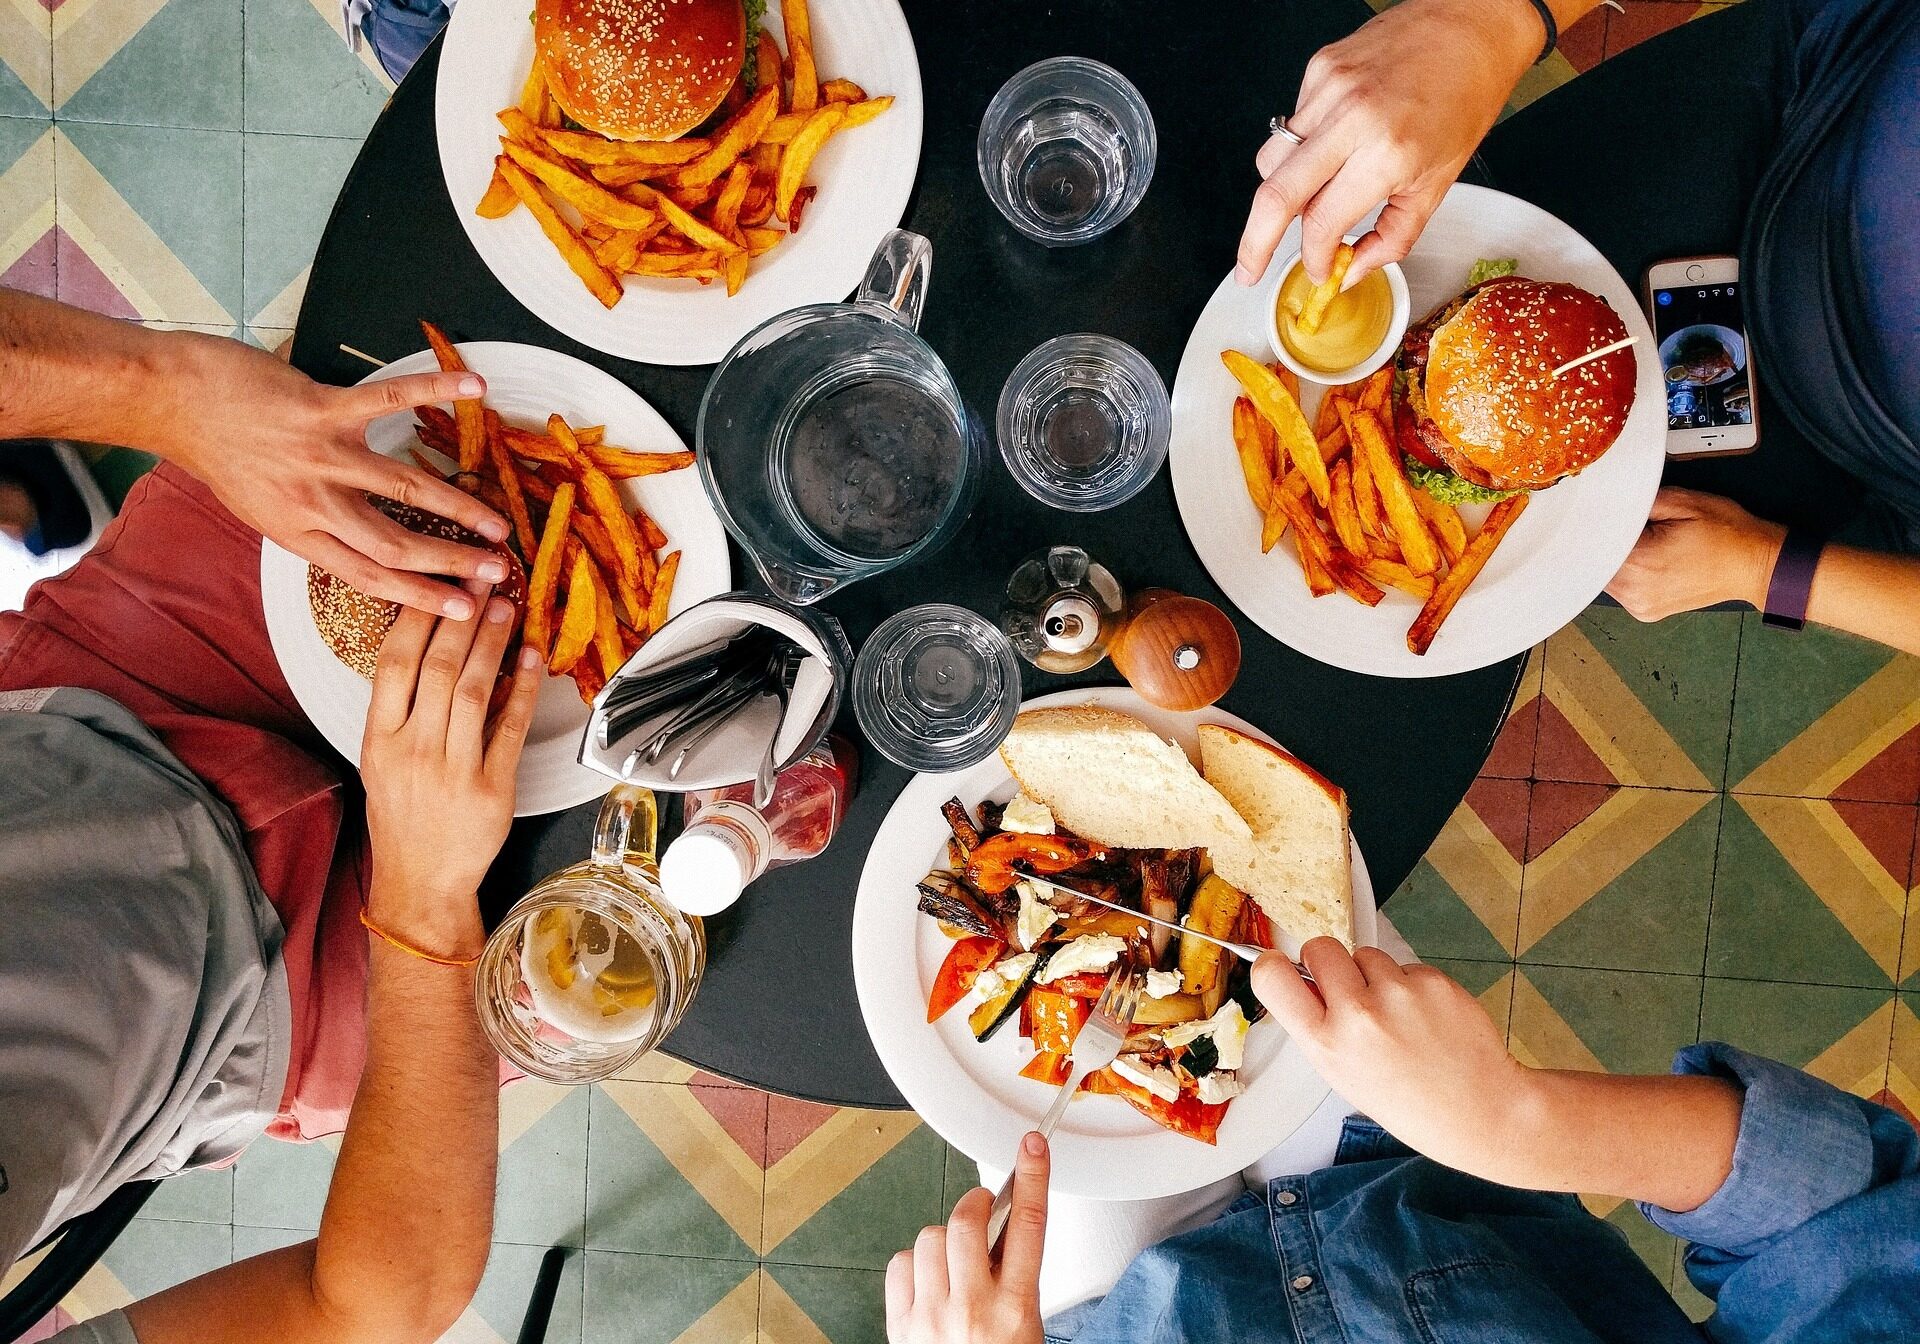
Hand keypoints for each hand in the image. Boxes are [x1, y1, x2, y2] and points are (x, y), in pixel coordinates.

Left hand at [158, 333, 509, 617]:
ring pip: (403, 488)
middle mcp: (313, 502)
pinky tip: (473, 388)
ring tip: (497, 522)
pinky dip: (434, 391)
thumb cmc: (218, 452)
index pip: (369, 576)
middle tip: (497, 571)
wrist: (173, 402)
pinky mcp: (321, 409)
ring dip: (458, 507)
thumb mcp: (261, 508)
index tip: (463, 610)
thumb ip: (311, 524)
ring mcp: (320, 455)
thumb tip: (360, 540)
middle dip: (452, 562)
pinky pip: (388, 400)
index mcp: (298, 533)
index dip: (422, 596)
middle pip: (395, 544)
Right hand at [360, 591, 541, 957]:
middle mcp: (413, 749)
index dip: (418, 616)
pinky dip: (524, 689)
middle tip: (482, 578)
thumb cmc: (402, 815)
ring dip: (493, 643)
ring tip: (506, 607)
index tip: (439, 582)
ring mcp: (453, 769)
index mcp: (379, 738)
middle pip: (439, 668)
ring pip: (476, 690)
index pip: (394, 662)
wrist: (421, 880)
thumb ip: (400, 706)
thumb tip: (430, 643)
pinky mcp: (492, 788)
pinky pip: (511, 728)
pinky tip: (532, 658)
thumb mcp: (381, 758)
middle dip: (463, 617)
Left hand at [887, 1133, 1048, 1343]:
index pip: (1029, 1227)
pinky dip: (914, 1262)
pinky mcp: (900, 1325)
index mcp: (1015, 1310)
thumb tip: (1005, 1224)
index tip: (1032, 1146)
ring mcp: (931, 1317)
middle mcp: (972, 1310)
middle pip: (966, 1222)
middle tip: (982, 1208)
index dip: (1032, 1178)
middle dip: (974, 1204)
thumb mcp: (1025, 1326)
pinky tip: (929, 1281)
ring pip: (928, 1237)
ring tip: (955, 1262)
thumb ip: (1016, 1275)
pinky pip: (900, 1263)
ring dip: (943, 1238)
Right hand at [1235, 0, 1539, 286]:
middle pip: (1274, 195)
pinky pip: (1292, 125)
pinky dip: (1303, 148)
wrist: (1473, 24)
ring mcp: (1329, 88)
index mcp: (1387, 153)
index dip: (1314, 257)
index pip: (1322, 222)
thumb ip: (1392, 237)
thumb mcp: (1438, 183)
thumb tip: (1353, 269)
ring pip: (1272, 161)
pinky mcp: (1320, 68)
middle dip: (1254, 244)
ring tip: (1310, 196)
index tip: (1317, 269)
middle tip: (1249, 270)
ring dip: (1281, 192)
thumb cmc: (1465, 97)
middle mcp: (1352, 118)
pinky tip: (1336, 141)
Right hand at [1254, 939, 1534, 1177]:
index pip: (1273, 977)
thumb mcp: (1343, 1076)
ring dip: (1374, 975)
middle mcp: (1358, 1014)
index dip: (1272, 965)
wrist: (1480, 1110)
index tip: (1281, 966)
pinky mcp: (1433, 981)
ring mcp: (1398, 994)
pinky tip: (1425, 1017)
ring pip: (1366, 954)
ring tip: (1396, 1015)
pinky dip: (1410, 984)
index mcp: (1327, 1044)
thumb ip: (1319, 1028)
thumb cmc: (1409, 1101)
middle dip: (1327, 961)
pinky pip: (1405, 966)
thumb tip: (1303, 981)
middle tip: (1346, 988)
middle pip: (1320, 947)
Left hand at [1606, 486, 1785, 619]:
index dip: (1592, 526)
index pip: (1592, 544)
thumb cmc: (1727, 535)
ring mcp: (1640, 606)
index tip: (1593, 514)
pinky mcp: (1646, 612)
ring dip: (1614, 558)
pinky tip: (1646, 559)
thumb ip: (1638, 501)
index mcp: (1639, 564)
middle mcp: (1635, 592)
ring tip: (1642, 542)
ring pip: (1605, 577)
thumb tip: (1611, 503)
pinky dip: (1625, 573)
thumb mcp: (1683, 501)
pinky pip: (1621, 588)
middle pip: (1594, 563)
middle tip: (1624, 524)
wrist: (1756, 564)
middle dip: (1604, 541)